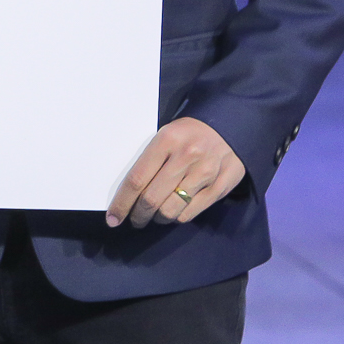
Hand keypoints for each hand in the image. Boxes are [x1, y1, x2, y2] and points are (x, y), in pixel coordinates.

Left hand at [107, 116, 245, 228]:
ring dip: (157, 218)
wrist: (230, 124)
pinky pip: (190, 213)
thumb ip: (150, 160)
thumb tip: (128, 193)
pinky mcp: (221, 186)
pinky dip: (177, 217)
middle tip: (135, 219)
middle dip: (138, 215)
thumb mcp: (166, 135)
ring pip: (171, 210)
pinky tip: (174, 212)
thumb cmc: (189, 133)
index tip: (113, 218)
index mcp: (167, 140)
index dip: (122, 203)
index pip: (137, 179)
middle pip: (152, 199)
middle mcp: (186, 156)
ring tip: (154, 216)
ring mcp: (205, 173)